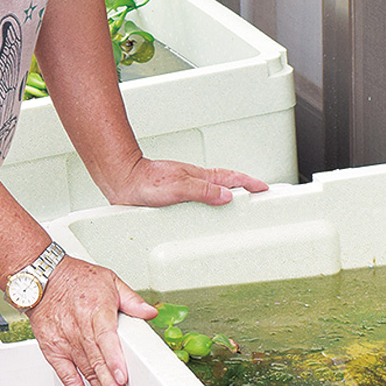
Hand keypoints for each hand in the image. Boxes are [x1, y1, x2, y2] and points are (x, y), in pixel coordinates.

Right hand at [26, 256, 156, 385]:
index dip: (114, 359)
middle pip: (97, 362)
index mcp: (96, 310)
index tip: (122, 377)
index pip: (105, 338)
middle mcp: (80, 329)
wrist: (40, 278)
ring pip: (86, 372)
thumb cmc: (74, 278)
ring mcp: (66, 342)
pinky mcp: (54, 351)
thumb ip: (131, 299)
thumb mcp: (109, 280)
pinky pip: (66, 376)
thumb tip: (150, 312)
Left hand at [107, 157, 268, 207]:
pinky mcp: (173, 194)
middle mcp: (193, 179)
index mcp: (198, 176)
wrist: (123, 180)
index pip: (230, 178)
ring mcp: (184, 185)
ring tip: (237, 204)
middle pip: (224, 182)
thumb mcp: (178, 188)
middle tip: (256, 195)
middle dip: (242, 187)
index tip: (263, 188)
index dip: (248, 183)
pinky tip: (206, 208)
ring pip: (211, 189)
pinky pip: (198, 197)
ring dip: (226, 194)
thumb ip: (203, 192)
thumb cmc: (145, 182)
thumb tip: (227, 196)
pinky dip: (208, 200)